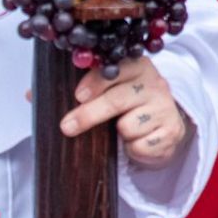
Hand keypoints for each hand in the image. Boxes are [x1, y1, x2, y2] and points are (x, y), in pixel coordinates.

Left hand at [60, 56, 191, 169]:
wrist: (162, 129)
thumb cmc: (128, 107)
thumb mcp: (112, 91)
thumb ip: (89, 88)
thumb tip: (47, 96)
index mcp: (138, 67)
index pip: (117, 70)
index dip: (96, 82)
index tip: (79, 96)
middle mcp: (156, 84)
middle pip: (117, 100)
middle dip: (89, 114)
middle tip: (67, 126)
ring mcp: (165, 108)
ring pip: (128, 126)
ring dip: (119, 135)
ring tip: (123, 131)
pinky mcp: (171, 132)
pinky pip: (140, 146)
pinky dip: (133, 149)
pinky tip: (138, 141)